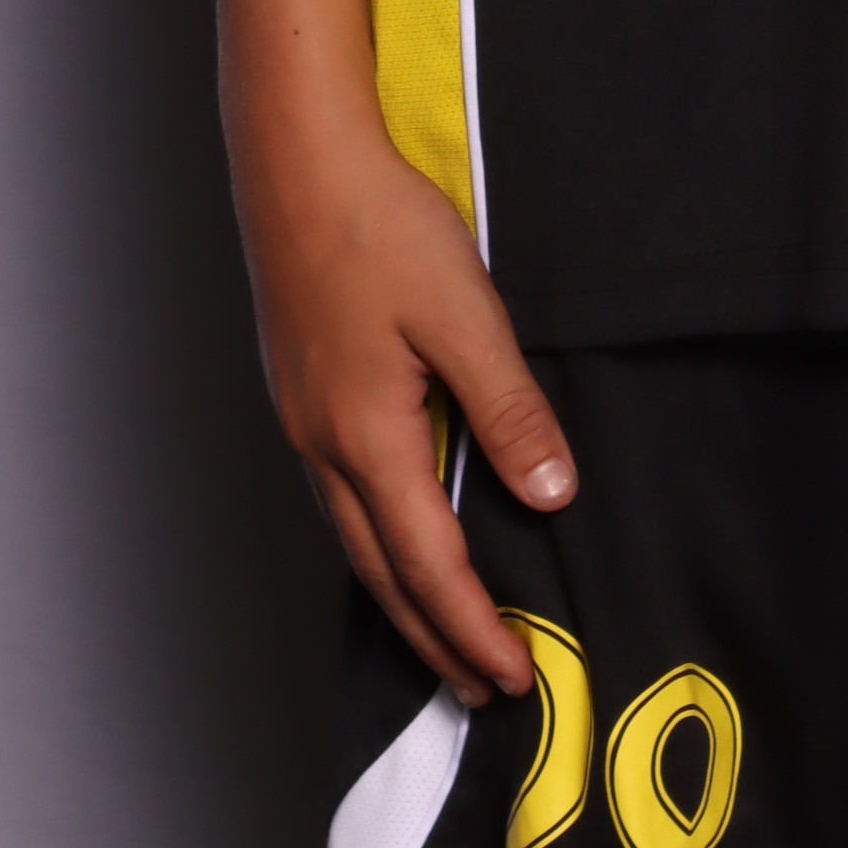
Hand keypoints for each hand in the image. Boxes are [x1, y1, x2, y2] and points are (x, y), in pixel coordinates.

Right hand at [240, 116, 575, 704]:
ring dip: (403, 595)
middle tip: (485, 689)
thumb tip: (549, 498)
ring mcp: (304, 419)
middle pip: (381, 574)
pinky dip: (376, 542)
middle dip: (435, 639)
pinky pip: (340, 497)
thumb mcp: (464, 315)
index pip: (428, 565)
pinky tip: (397, 532)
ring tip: (445, 632)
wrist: (298, 158)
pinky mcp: (300, 390)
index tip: (516, 677)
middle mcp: (324, 444)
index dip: (472, 629)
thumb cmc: (377, 224)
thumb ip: (508, 410)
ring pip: (354, 539)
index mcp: (367, 436)